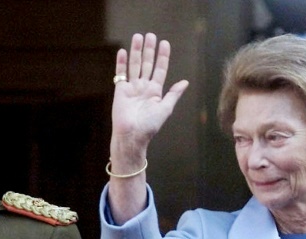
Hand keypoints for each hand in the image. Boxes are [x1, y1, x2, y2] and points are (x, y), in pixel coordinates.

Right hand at [111, 33, 188, 155]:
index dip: (162, 56)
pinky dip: (121, 63)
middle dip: (149, 50)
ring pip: (135, 65)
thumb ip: (173, 94)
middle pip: (147, 64)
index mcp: (155, 91)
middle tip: (150, 35)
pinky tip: (123, 52)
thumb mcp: (165, 109)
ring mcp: (132, 88)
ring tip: (138, 37)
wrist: (132, 136)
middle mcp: (143, 87)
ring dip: (136, 52)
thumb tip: (185, 82)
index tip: (164, 43)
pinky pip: (121, 74)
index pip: (160, 69)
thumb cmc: (149, 126)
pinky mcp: (120, 91)